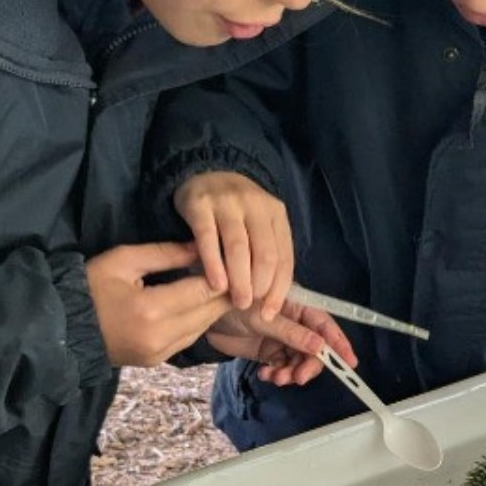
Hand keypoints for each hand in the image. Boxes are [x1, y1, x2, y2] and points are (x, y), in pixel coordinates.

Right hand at [87, 241, 231, 365]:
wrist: (60, 329)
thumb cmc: (89, 287)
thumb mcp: (124, 259)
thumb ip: (166, 253)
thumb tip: (203, 247)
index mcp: (151, 309)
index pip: (204, 289)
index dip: (223, 273)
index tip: (230, 258)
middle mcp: (161, 336)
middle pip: (210, 311)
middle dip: (224, 290)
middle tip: (232, 269)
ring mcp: (159, 353)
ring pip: (205, 326)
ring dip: (214, 306)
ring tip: (219, 283)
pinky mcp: (157, 361)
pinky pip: (191, 337)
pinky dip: (199, 319)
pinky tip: (199, 302)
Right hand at [173, 171, 293, 319]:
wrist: (205, 173)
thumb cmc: (237, 211)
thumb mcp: (260, 226)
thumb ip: (266, 254)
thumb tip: (271, 299)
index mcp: (276, 214)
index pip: (284, 257)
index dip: (280, 288)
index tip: (271, 312)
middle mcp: (256, 206)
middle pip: (264, 253)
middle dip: (260, 285)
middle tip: (250, 307)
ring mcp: (229, 203)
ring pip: (239, 247)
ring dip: (239, 279)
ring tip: (237, 302)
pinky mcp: (201, 205)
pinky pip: (208, 237)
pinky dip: (213, 263)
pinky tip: (215, 284)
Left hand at [207, 300, 358, 386]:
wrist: (204, 314)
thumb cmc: (234, 305)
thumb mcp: (264, 319)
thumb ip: (292, 334)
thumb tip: (321, 347)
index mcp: (299, 307)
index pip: (325, 326)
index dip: (339, 343)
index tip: (349, 363)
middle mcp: (295, 323)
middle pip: (314, 348)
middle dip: (309, 365)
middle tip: (297, 379)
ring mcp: (282, 338)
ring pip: (299, 361)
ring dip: (291, 373)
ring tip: (276, 377)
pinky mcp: (269, 352)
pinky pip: (282, 367)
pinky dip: (277, 374)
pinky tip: (264, 374)